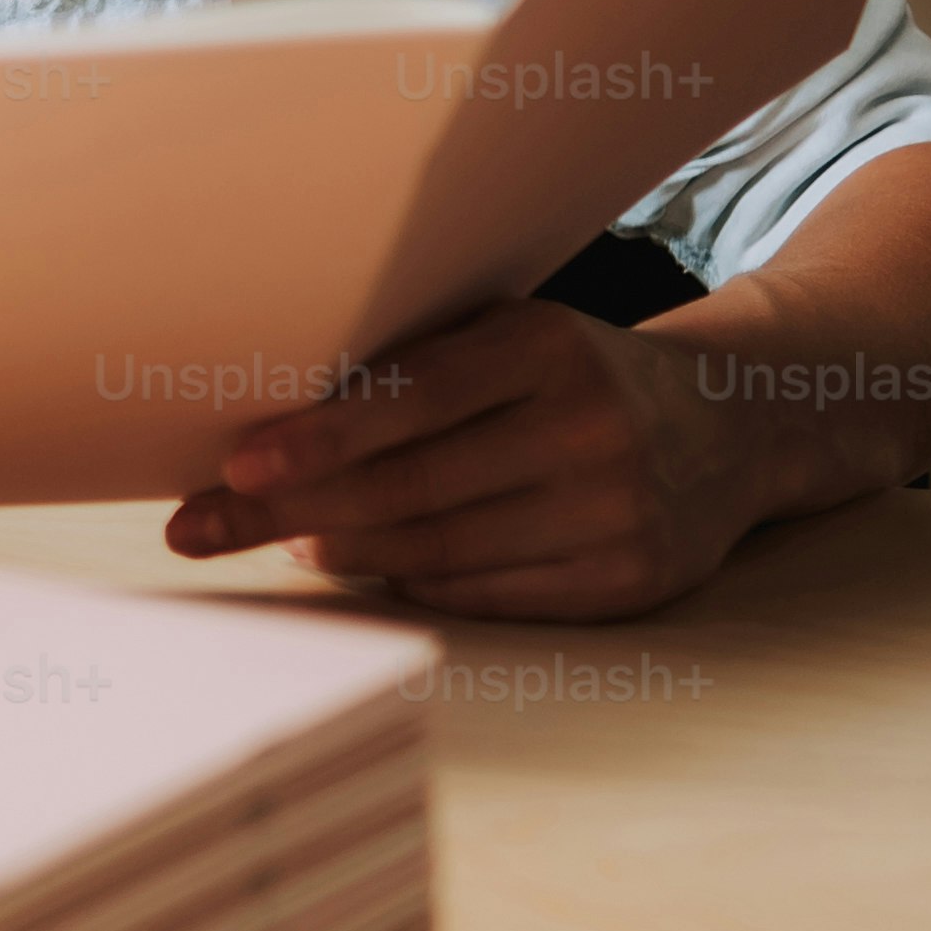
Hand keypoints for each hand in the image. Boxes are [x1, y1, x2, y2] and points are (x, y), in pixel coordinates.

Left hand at [161, 301, 759, 619]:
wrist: (731, 423)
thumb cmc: (571, 372)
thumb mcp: (509, 336)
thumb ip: (413, 367)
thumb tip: (271, 424)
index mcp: (548, 348)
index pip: (412, 401)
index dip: (319, 438)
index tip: (236, 465)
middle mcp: (589, 429)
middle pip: (411, 488)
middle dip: (291, 511)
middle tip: (200, 526)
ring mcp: (617, 512)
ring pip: (442, 550)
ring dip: (342, 550)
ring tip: (276, 541)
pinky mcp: (632, 580)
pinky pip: (490, 594)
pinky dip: (415, 582)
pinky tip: (364, 565)